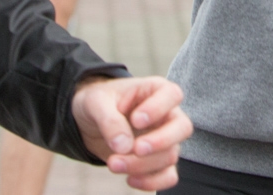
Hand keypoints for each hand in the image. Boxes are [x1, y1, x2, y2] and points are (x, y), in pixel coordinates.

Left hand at [72, 76, 192, 189]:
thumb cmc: (99, 102)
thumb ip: (109, 120)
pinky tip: (129, 179)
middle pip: (182, 128)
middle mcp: (166, 115)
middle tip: (136, 149)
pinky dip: (151, 182)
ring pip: (170, 156)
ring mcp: (165, 140)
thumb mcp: (96, 103)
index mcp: (155, 90)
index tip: (135, 120)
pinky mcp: (158, 162)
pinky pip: (167, 176)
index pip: (172, 94)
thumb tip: (124, 146)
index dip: (158, 108)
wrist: (91, 121)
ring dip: (142, 165)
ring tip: (113, 163)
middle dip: (160, 141)